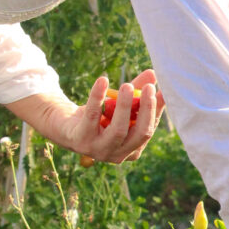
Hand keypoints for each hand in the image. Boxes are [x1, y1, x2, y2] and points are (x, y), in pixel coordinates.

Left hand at [7, 70, 164, 162]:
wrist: (65, 127)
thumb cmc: (99, 116)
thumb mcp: (119, 104)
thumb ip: (137, 91)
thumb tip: (153, 74)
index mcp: (132, 150)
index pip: (149, 129)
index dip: (157, 110)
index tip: (163, 91)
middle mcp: (118, 154)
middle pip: (140, 133)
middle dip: (147, 110)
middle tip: (149, 88)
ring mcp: (99, 150)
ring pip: (118, 129)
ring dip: (125, 106)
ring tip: (128, 85)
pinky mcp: (81, 140)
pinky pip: (92, 116)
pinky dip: (97, 97)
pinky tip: (102, 80)